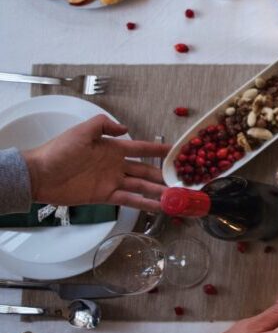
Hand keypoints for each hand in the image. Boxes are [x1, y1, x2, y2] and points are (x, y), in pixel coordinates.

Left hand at [22, 115, 170, 211]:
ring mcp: (112, 182)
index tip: (176, 151)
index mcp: (113, 148)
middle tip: (181, 181)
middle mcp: (116, 165)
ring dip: (158, 192)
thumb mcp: (81, 131)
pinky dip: (145, 204)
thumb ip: (103, 125)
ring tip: (176, 197)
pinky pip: (129, 200)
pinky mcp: (105, 197)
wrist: (40, 174)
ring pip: (141, 187)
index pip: (141, 148)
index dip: (158, 149)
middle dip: (163, 175)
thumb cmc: (59, 151)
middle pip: (145, 171)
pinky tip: (159, 207)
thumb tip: (125, 128)